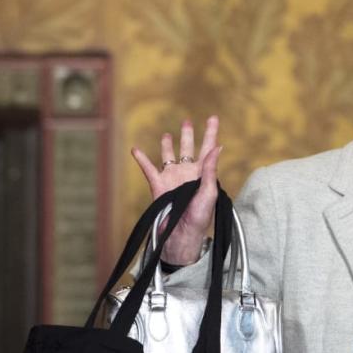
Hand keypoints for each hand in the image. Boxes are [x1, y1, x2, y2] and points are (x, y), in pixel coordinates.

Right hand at [131, 116, 221, 264]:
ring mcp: (172, 178)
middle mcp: (187, 173)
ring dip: (167, 145)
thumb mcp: (209, 193)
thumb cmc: (199, 218)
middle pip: (188, 148)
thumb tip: (217, 148)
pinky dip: (141, 158)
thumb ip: (211, 170)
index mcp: (203, 174)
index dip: (211, 133)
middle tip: (187, 121)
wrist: (181, 234)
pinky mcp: (158, 185)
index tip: (213, 118)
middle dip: (188, 135)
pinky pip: (148, 168)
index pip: (208, 149)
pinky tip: (135, 149)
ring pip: (168, 156)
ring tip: (167, 135)